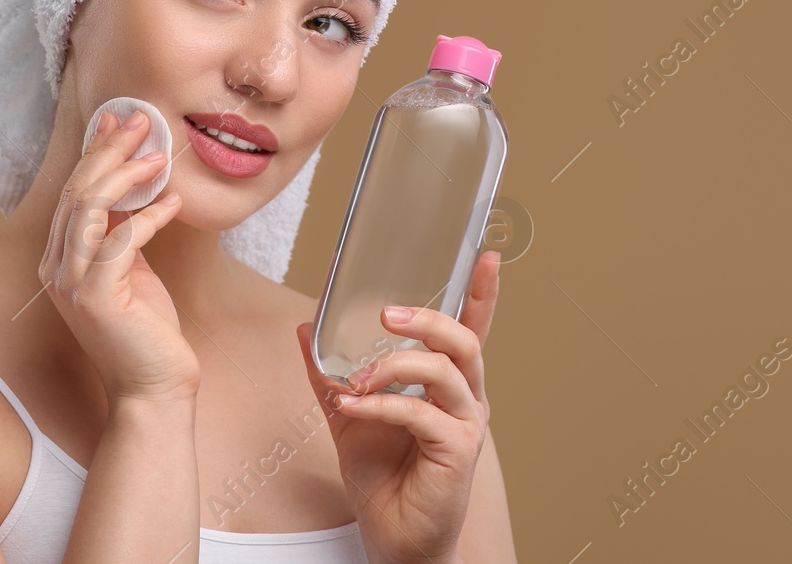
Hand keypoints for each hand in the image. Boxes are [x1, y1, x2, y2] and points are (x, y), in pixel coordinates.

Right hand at [39, 109, 198, 405]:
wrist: (153, 390)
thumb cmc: (147, 332)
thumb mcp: (133, 270)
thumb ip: (124, 233)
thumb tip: (134, 186)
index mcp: (60, 261)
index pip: (73, 192)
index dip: (94, 151)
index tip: (117, 119)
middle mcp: (57, 269)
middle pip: (77, 192)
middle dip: (108, 149)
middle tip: (139, 121)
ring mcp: (73, 284)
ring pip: (90, 207)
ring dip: (126, 174)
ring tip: (158, 156)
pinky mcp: (97, 297)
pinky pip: (121, 241)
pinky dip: (149, 217)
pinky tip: (173, 204)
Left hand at [296, 250, 501, 563]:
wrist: (392, 537)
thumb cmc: (383, 477)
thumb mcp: (350, 414)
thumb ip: (331, 372)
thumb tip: (306, 328)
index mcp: (447, 384)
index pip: (471, 329)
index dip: (481, 293)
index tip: (485, 256)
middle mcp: (465, 399)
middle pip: (463, 341)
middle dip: (427, 319)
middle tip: (387, 314)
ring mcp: (465, 424)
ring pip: (445, 370)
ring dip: (397, 363)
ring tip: (359, 376)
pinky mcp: (456, 451)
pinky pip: (420, 412)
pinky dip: (381, 405)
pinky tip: (352, 407)